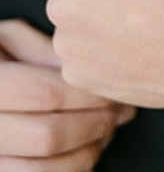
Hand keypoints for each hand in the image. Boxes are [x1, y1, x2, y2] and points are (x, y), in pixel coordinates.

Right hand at [0, 18, 134, 170]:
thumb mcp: (8, 39)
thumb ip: (42, 50)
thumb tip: (86, 67)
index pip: (45, 93)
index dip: (86, 93)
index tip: (112, 87)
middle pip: (47, 136)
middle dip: (93, 124)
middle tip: (119, 110)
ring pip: (44, 168)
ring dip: (86, 151)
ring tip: (107, 130)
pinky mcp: (2, 171)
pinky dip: (72, 168)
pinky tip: (86, 148)